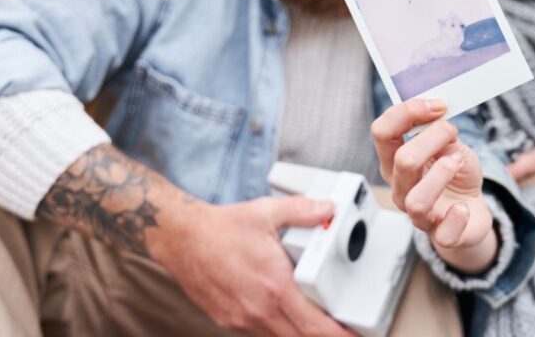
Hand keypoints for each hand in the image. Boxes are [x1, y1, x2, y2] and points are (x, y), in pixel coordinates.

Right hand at [152, 196, 353, 336]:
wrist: (180, 238)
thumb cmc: (222, 228)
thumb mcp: (267, 212)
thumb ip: (302, 211)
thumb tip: (328, 210)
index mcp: (275, 285)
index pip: (315, 325)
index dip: (338, 335)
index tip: (354, 334)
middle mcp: (260, 308)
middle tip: (342, 331)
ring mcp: (243, 319)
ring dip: (300, 334)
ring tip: (315, 322)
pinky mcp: (229, 321)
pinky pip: (260, 334)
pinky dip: (278, 330)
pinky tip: (284, 315)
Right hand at [371, 99, 496, 272]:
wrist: (472, 210)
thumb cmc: (454, 174)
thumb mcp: (451, 145)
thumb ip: (441, 133)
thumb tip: (438, 117)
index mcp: (395, 161)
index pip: (382, 132)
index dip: (407, 112)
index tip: (439, 106)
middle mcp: (400, 188)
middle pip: (402, 161)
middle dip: (433, 139)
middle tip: (452, 133)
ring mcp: (419, 215)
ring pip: (417, 200)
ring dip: (443, 175)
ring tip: (457, 163)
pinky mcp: (442, 236)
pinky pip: (445, 233)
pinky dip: (458, 217)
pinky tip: (464, 207)